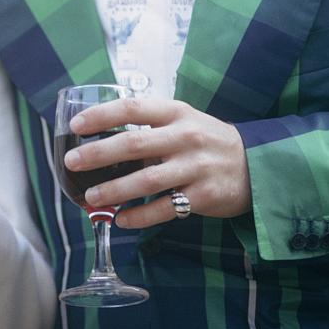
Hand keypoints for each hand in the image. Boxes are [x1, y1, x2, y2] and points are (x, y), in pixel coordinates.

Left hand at [64, 94, 251, 227]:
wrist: (256, 166)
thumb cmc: (208, 141)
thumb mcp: (184, 122)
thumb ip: (150, 128)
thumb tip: (101, 141)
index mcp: (176, 113)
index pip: (133, 108)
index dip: (101, 115)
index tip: (76, 126)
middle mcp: (185, 137)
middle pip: (134, 144)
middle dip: (98, 154)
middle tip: (72, 162)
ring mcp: (195, 167)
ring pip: (146, 180)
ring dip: (114, 190)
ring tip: (91, 197)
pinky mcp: (204, 196)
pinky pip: (165, 209)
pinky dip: (140, 216)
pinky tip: (121, 220)